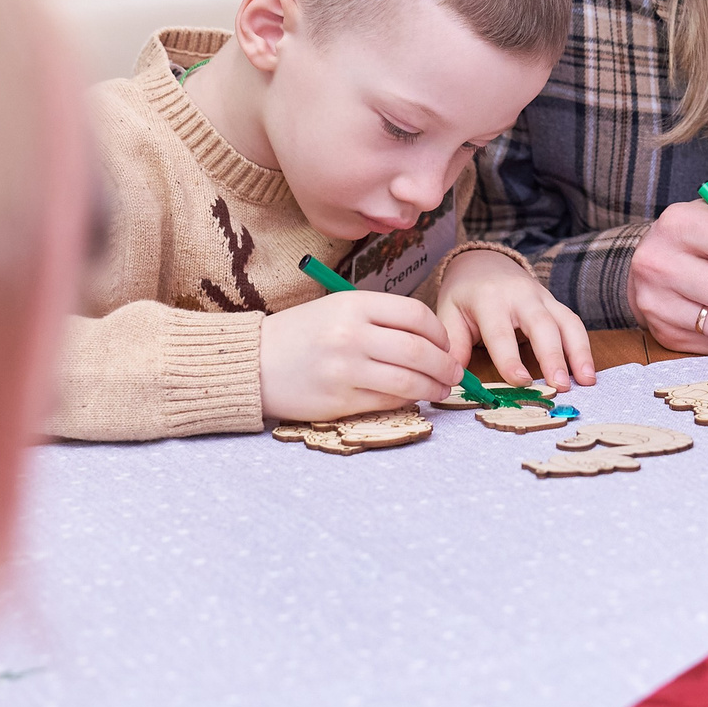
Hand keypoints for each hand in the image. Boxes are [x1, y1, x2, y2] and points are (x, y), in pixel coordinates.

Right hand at [257, 290, 459, 423]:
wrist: (253, 362)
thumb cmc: (301, 334)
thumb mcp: (337, 309)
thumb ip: (380, 320)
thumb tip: (430, 343)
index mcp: (354, 304)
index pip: (415, 315)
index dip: (440, 333)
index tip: (445, 345)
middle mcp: (351, 335)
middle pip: (418, 350)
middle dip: (445, 365)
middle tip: (454, 374)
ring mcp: (345, 369)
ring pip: (407, 381)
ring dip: (432, 387)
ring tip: (441, 389)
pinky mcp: (339, 400)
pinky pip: (387, 402)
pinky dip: (407, 401)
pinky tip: (413, 398)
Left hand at [438, 250, 593, 390]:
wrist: (484, 262)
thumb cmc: (465, 294)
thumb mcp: (448, 313)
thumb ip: (455, 344)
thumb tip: (456, 377)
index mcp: (489, 299)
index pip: (501, 332)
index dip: (510, 359)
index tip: (521, 382)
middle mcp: (520, 296)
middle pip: (542, 324)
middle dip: (553, 355)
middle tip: (561, 385)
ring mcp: (543, 298)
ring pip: (567, 322)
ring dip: (579, 352)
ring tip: (586, 381)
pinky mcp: (555, 304)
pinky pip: (574, 324)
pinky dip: (584, 348)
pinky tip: (587, 372)